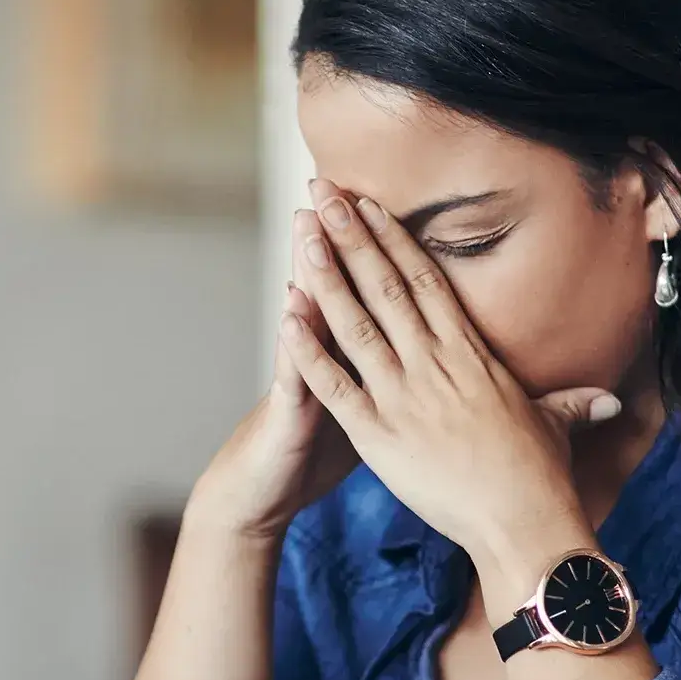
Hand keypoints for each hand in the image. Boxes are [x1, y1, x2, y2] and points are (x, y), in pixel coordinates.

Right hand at [186, 210, 360, 541]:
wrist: (259, 492)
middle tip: (343, 187)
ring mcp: (304, 381)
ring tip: (310, 226)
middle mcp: (326, 359)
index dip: (380, 254)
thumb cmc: (312, 454)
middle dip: (344, 243)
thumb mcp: (362, 413)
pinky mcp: (290, 414)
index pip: (372, 296)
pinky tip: (290, 309)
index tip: (389, 203)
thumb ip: (383, 378)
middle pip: (341, 292)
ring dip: (311, 273)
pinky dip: (296, 343)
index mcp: (354, 359)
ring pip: (310, 321)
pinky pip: (296, 376)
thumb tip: (420, 356)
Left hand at [277, 180, 620, 566]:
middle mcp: (436, 364)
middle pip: (387, 285)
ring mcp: (405, 397)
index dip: (395, 239)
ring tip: (302, 231)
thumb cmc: (541, 479)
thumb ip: (573, 404)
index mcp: (472, 355)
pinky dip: (308, 349)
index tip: (370, 206)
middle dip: (352, 236)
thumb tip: (611, 400)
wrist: (523, 522)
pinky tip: (286, 313)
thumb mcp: (556, 428)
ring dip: (327, 274)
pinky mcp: (379, 436)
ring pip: (357, 322)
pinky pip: (335, 384)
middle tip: (323, 192)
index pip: (427, 281)